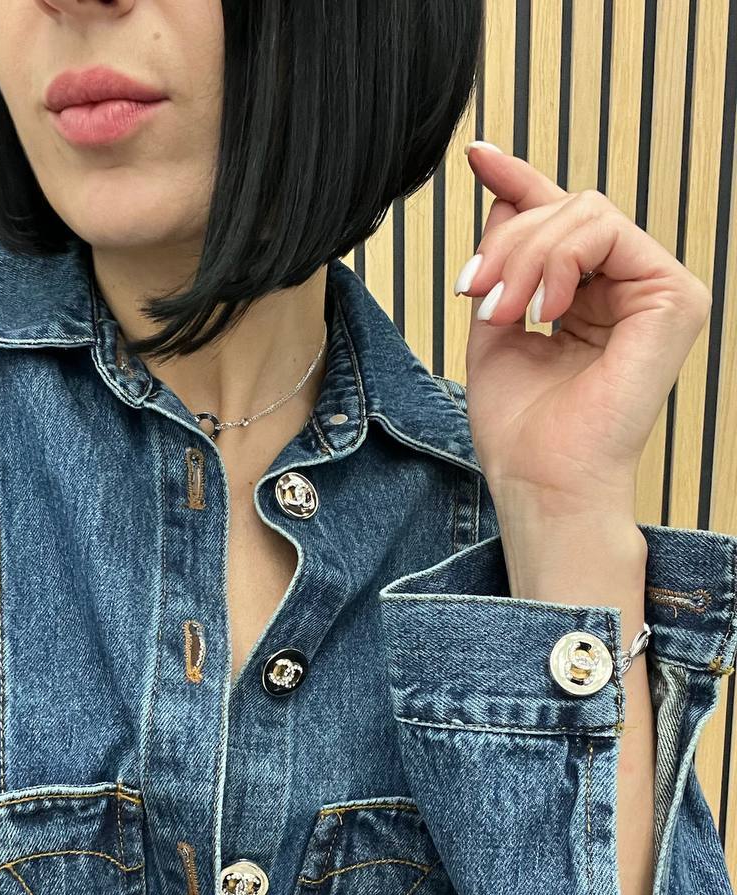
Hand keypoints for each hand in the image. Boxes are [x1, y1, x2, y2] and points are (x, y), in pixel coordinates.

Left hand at [455, 141, 711, 525]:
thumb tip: (503, 194)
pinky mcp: (674, 297)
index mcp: (588, 298)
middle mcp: (627, 289)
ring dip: (525, 256)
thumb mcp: (496, 326)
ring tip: (504, 311)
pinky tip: (542, 310)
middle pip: (564, 210)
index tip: (477, 156)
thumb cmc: (520, 428)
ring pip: (582, 213)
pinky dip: (558, 262)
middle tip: (477, 294)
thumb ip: (504, 262)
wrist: (541, 480)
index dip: (518, 181)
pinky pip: (606, 233)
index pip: (558, 222)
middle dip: (507, 244)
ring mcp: (656, 291)